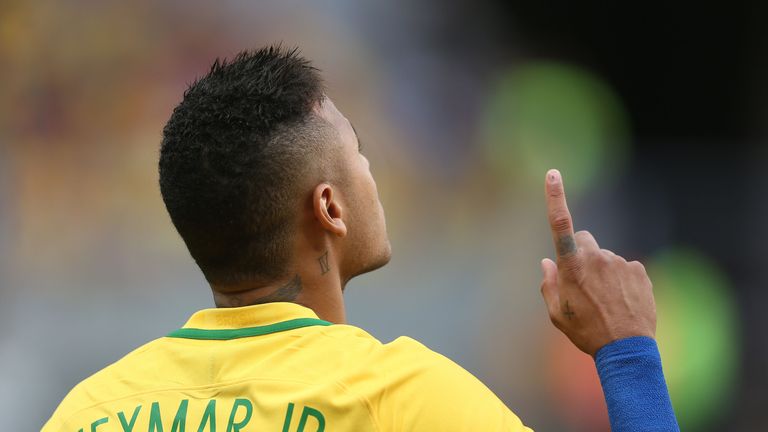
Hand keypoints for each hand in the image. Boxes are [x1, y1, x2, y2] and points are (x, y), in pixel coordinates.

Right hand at [540, 169, 655, 355]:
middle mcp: (596, 257)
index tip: (554, 174)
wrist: (627, 350)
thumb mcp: (557, 314)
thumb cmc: (586, 332)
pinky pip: (626, 268)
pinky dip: (622, 281)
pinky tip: (623, 302)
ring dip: (604, 272)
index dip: (555, 197)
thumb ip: (548, 284)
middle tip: (584, 282)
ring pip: (606, 258)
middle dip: (582, 253)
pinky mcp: (639, 270)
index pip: (561, 224)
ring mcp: (620, 262)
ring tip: (607, 302)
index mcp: (572, 266)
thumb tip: (547, 262)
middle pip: (585, 240)